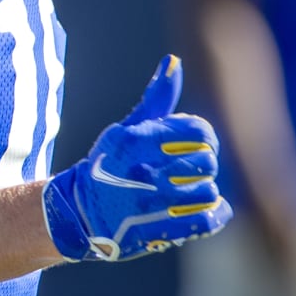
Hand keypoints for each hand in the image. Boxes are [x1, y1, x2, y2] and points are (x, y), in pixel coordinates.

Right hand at [42, 55, 230, 261]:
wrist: (80, 213)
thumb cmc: (108, 165)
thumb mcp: (124, 130)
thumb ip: (154, 100)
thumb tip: (173, 62)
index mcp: (134, 141)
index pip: (198, 131)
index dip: (204, 136)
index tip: (197, 143)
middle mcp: (141, 172)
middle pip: (206, 161)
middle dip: (205, 163)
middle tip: (193, 168)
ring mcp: (150, 205)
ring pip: (208, 192)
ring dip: (204, 191)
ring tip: (191, 190)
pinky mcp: (158, 232)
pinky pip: (206, 220)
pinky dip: (215, 214)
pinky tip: (206, 208)